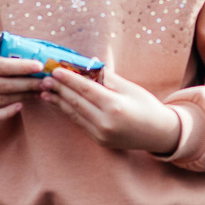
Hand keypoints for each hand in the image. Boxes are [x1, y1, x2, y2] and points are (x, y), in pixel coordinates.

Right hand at [0, 47, 45, 122]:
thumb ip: (1, 54)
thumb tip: (31, 55)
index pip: (3, 66)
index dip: (23, 67)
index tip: (40, 66)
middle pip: (7, 85)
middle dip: (30, 84)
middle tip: (47, 82)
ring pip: (3, 100)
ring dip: (24, 96)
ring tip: (39, 91)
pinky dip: (8, 112)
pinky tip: (19, 105)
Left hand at [42, 65, 183, 155]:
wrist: (159, 134)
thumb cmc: (147, 106)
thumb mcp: (130, 88)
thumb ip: (107, 77)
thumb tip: (88, 64)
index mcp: (114, 106)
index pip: (85, 89)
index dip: (68, 79)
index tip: (55, 70)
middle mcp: (105, 122)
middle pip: (76, 102)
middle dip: (58, 89)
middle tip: (44, 79)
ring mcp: (101, 134)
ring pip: (74, 115)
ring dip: (58, 102)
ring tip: (45, 91)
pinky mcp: (99, 141)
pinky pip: (80, 124)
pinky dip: (69, 112)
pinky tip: (60, 104)